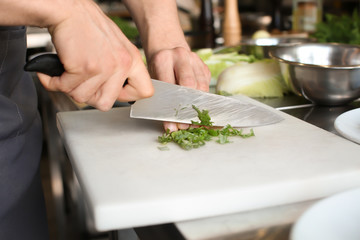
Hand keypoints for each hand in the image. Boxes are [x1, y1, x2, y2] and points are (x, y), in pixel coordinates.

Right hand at [38, 0, 153, 110]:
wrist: (67, 9)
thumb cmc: (87, 27)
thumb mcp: (116, 46)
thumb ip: (120, 69)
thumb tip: (118, 93)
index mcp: (132, 59)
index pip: (145, 92)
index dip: (126, 96)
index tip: (114, 92)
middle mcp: (122, 64)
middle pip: (106, 103)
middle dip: (89, 96)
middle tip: (81, 82)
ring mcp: (104, 67)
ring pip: (83, 98)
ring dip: (70, 88)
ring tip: (68, 73)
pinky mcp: (84, 67)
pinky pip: (66, 88)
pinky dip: (54, 83)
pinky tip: (54, 73)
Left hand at [147, 47, 210, 131]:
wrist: (167, 48)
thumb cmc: (157, 68)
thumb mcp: (153, 80)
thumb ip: (160, 101)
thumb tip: (172, 128)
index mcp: (163, 59)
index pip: (170, 88)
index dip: (172, 110)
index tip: (173, 125)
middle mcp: (181, 57)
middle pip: (190, 86)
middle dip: (187, 108)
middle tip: (184, 124)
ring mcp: (195, 60)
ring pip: (202, 88)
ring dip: (197, 106)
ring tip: (191, 119)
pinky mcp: (204, 66)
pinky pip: (207, 86)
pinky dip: (202, 99)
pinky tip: (196, 107)